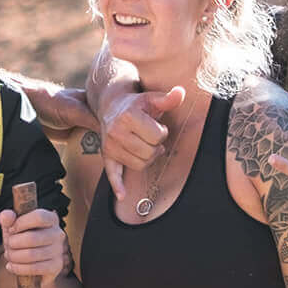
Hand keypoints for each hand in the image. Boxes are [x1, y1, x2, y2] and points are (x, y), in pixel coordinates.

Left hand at [0, 205, 67, 280]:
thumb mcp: (13, 227)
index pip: (39, 217)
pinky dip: (18, 268)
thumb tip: (6, 216)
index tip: (11, 230)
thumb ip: (8, 219)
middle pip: (32, 238)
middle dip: (13, 243)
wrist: (30, 261)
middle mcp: (58, 234)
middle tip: (8, 246)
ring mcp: (58, 251)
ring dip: (14, 256)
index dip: (21, 223)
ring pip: (31, 255)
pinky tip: (11, 266)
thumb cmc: (21, 239)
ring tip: (9, 255)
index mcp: (51, 219)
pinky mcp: (56, 266)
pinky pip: (34, 268)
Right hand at [99, 84, 183, 198]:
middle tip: (151, 137)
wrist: (111, 105)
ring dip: (147, 157)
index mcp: (128, 116)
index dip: (162, 133)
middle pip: (149, 152)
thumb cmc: (137, 104)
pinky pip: (112, 174)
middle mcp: (116, 131)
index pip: (157, 136)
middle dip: (155, 146)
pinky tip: (122, 195)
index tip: (157, 126)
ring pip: (139, 164)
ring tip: (145, 145)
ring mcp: (110, 145)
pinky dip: (118, 185)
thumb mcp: (152, 98)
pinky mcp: (106, 155)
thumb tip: (181, 92)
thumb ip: (168, 98)